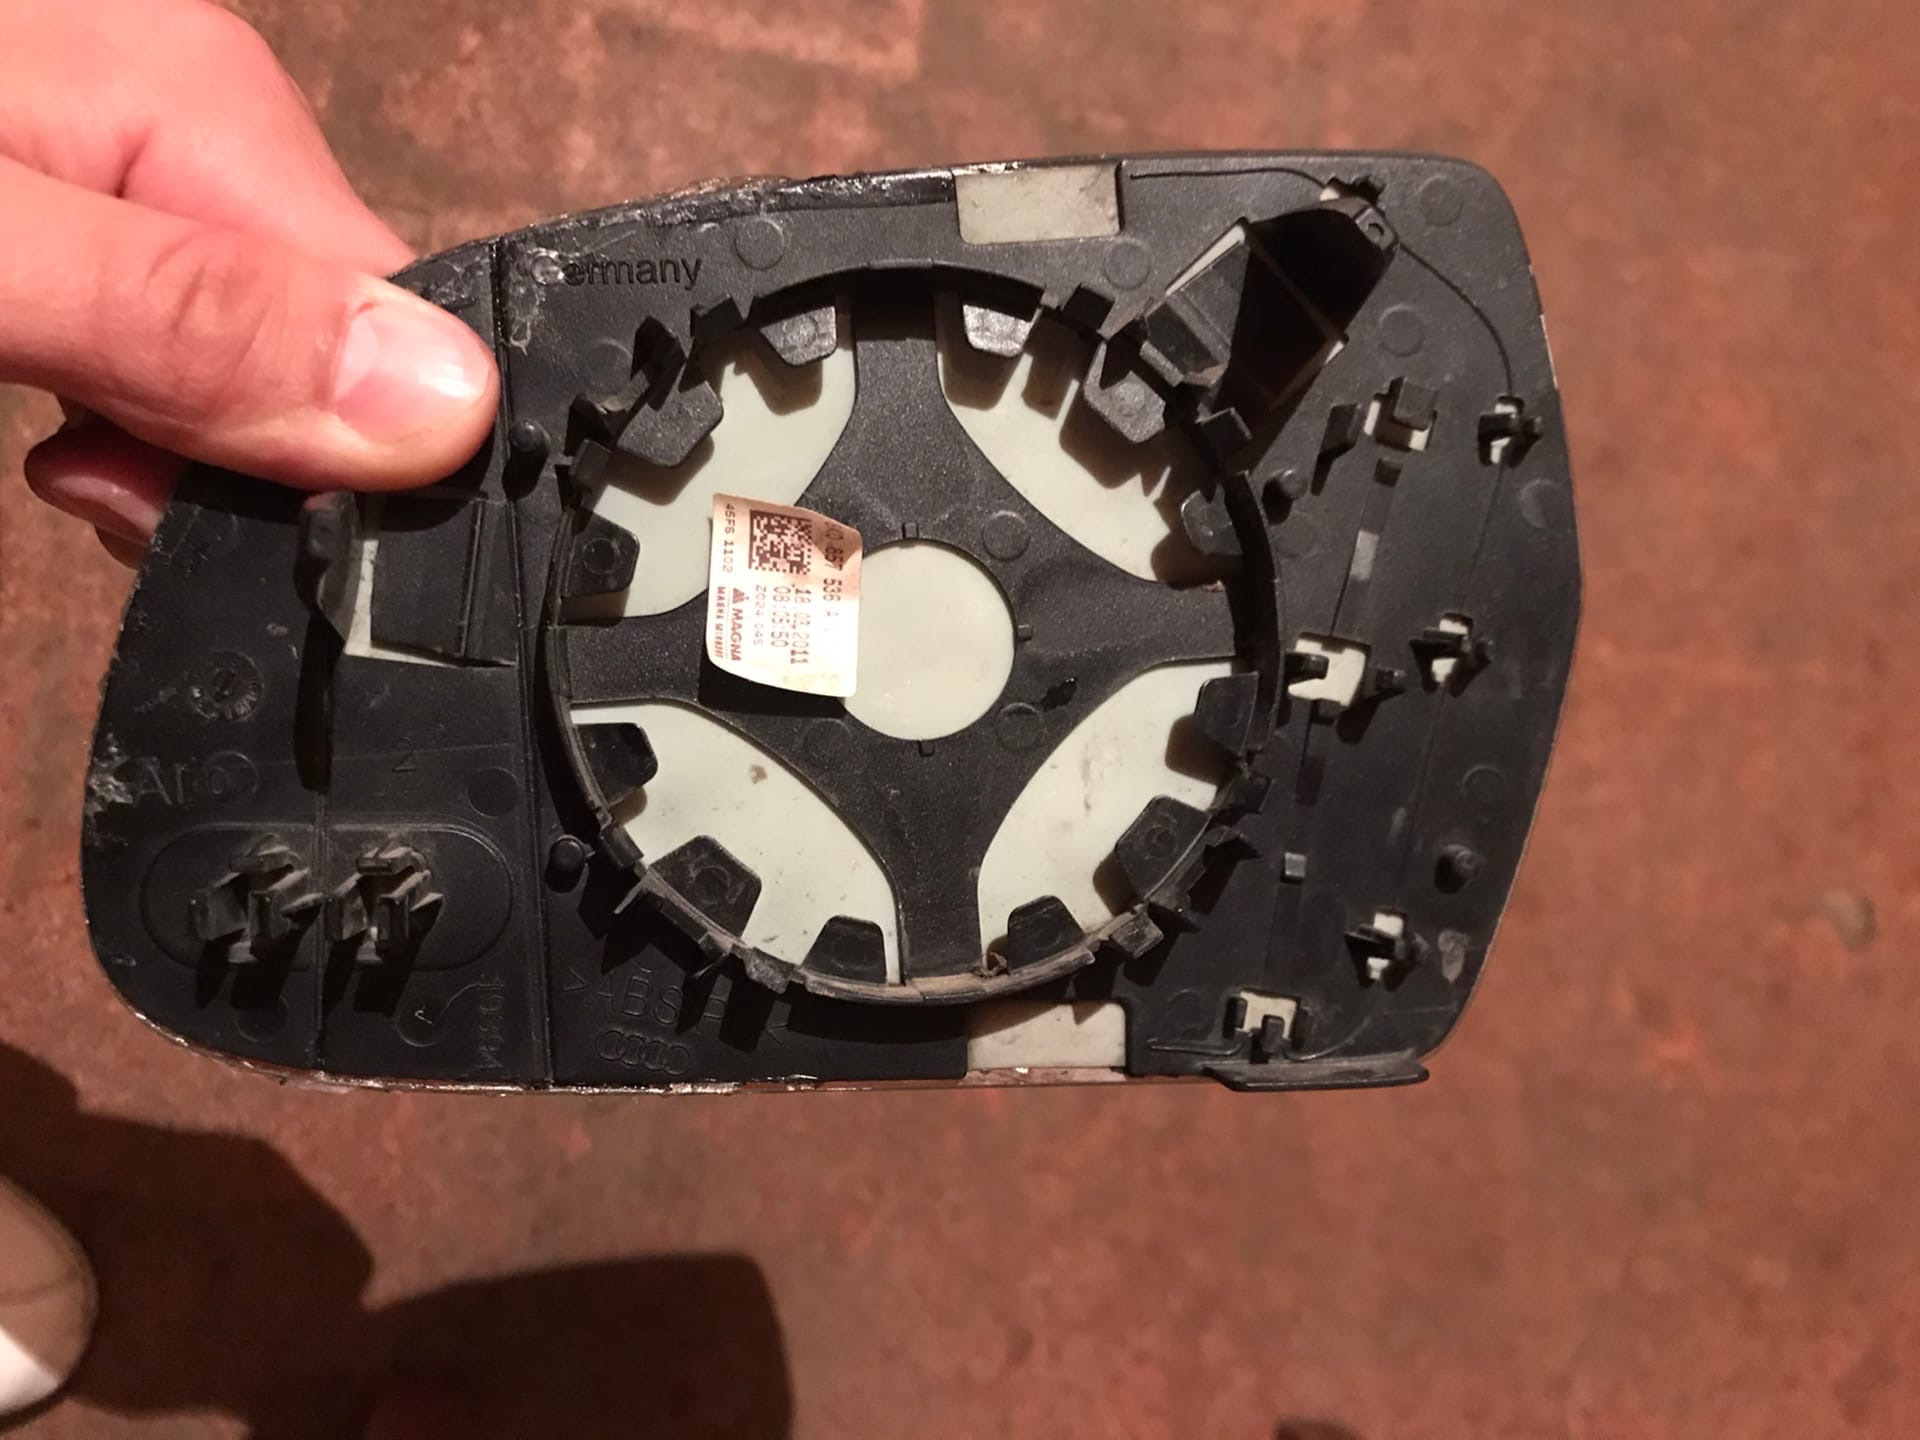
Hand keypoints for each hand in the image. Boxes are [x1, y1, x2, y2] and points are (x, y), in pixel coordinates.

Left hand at [4, 0, 498, 563]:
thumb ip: (191, 321)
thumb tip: (450, 403)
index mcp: (220, 116)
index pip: (408, 350)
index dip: (341, 477)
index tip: (194, 521)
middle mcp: (209, 135)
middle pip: (335, 370)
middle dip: (238, 472)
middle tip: (91, 481)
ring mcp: (143, 172)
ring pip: (255, 376)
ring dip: (168, 456)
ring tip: (49, 447)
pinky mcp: (88, 218)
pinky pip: (181, 347)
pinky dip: (124, 414)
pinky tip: (45, 402)